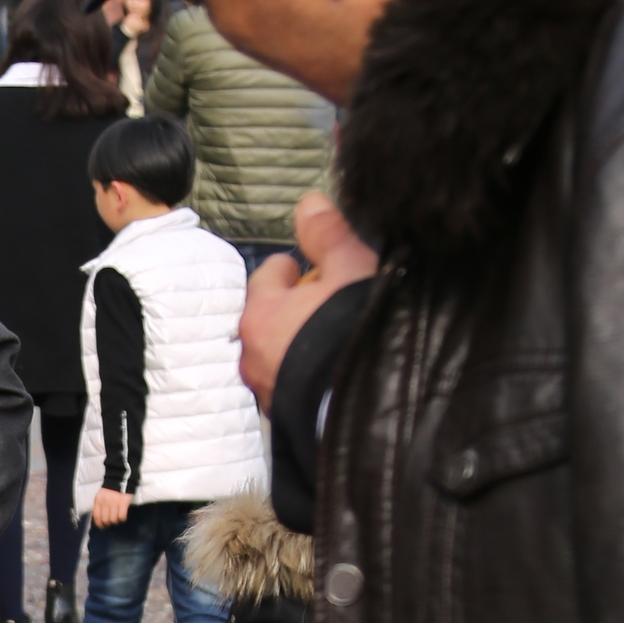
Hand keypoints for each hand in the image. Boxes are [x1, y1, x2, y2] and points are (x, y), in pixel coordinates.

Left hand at [91, 487, 132, 527]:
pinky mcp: (124, 502)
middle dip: (108, 523)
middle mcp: (105, 502)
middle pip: (105, 519)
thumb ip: (99, 506)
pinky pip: (122, 516)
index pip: (96, 516)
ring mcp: (115, 502)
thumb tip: (100, 519)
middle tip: (111, 522)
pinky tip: (122, 517)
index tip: (102, 526)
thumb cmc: (110, 490)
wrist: (119, 478)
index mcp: (98, 500)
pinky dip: (122, 519)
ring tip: (117, 518)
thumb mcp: (101, 496)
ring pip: (114, 519)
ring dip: (116, 521)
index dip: (99, 524)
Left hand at [237, 194, 376, 417]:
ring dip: (301, 344)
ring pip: (279, 352)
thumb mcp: (352, 270)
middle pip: (272, 315)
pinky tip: (335, 372)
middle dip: (298, 308)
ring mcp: (266, 390)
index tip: (321, 269)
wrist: (371, 408)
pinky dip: (307, 375)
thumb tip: (310, 204)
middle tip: (335, 305)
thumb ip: (327, 235)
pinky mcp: (284, 417)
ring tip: (337, 341)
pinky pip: (291, 383)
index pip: (269, 274)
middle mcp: (252, 354)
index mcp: (261, 314)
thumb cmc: (358, 337)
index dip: (299, 267)